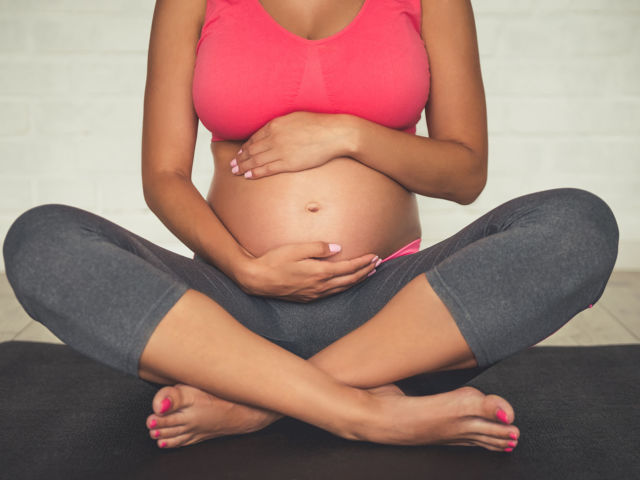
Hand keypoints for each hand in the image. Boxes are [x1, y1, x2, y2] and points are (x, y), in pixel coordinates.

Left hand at [230, 112, 352, 178]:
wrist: (334, 133)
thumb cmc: (319, 124)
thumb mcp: (296, 117)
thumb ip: (283, 124)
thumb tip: (276, 129)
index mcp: (275, 124)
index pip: (254, 137)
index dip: (245, 147)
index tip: (240, 153)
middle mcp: (274, 137)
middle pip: (252, 149)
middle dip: (240, 158)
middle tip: (232, 165)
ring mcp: (280, 151)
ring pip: (256, 160)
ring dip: (244, 167)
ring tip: (235, 171)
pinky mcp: (288, 163)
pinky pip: (267, 169)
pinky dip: (256, 173)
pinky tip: (248, 176)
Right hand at [235, 241, 380, 302]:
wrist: (256, 280)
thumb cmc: (274, 261)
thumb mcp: (296, 249)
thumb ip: (319, 248)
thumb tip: (338, 248)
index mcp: (319, 273)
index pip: (348, 268)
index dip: (363, 262)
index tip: (374, 255)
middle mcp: (320, 286)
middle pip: (349, 280)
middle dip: (365, 271)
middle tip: (377, 263)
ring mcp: (314, 294)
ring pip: (342, 288)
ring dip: (357, 280)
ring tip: (367, 273)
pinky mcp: (307, 298)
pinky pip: (332, 293)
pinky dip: (344, 287)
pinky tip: (346, 283)